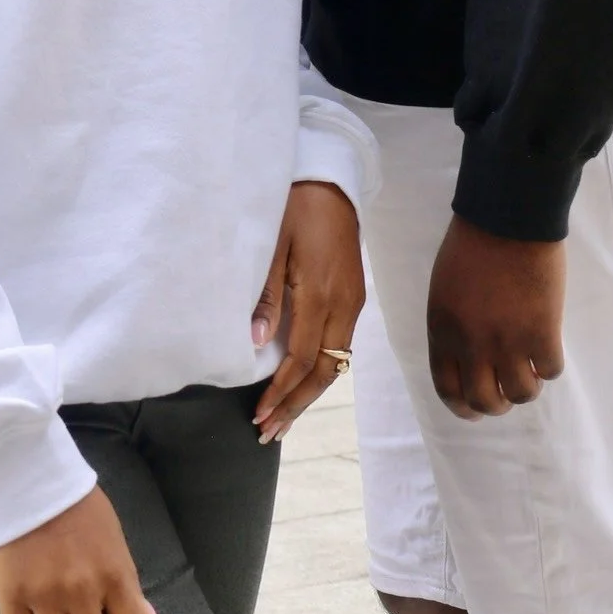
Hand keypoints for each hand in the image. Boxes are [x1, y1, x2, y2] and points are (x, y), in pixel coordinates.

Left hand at [251, 179, 364, 442]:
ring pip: (336, 361)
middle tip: (269, 432)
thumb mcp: (272, 245)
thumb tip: (256, 344)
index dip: (280, 392)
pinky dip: (321, 369)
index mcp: (320, 293)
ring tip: (283, 417)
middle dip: (297, 405)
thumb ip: (266, 295)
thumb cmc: (295, 207)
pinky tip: (303, 380)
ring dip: (310, 393)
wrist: (332, 181)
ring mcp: (353, 302)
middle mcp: (343, 304)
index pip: (301, 358)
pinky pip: (341, 344)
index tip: (259, 415)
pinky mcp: (355, 295)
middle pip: (324, 371)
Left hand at [427, 215, 565, 418]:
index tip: (475, 411)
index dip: (463, 407)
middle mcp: (472, 344)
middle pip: (484, 401)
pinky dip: (550, 366)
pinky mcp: (542, 333)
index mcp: (443, 330)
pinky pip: (550, 371)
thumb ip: (453, 324)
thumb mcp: (444, 288)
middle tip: (507, 393)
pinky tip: (548, 348)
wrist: (508, 218)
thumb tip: (469, 354)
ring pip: (521, 394)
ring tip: (530, 370)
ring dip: (527, 387)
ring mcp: (508, 342)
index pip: (448, 388)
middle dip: (497, 404)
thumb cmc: (472, 243)